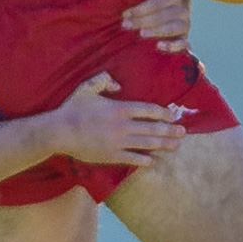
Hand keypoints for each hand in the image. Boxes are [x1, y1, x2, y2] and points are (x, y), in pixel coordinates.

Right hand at [48, 73, 185, 166]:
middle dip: (170, 130)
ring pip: (147, 144)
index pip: (149, 110)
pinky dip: (144, 160)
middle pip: (153, 128)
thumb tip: (118, 84)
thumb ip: (104, 80)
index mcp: (120, 108)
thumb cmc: (72, 108)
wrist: (59, 132)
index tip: (173, 114)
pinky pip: (133, 159)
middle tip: (183, 132)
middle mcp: (123, 126)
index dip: (164, 113)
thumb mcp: (87, 88)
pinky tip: (152, 160)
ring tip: (176, 146)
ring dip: (163, 145)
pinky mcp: (111, 156)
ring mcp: (118, 142)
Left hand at [122, 0, 191, 52]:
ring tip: (141, 34)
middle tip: (125, 25)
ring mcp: (184, 23)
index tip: (125, 14)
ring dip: (156, 30)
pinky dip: (173, 45)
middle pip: (167, 13)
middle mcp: (182, 7)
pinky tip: (159, 46)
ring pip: (174, 27)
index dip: (144, 7)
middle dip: (144, 19)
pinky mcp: (184, 39)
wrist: (156, 21)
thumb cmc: (146, 5)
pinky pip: (183, 43)